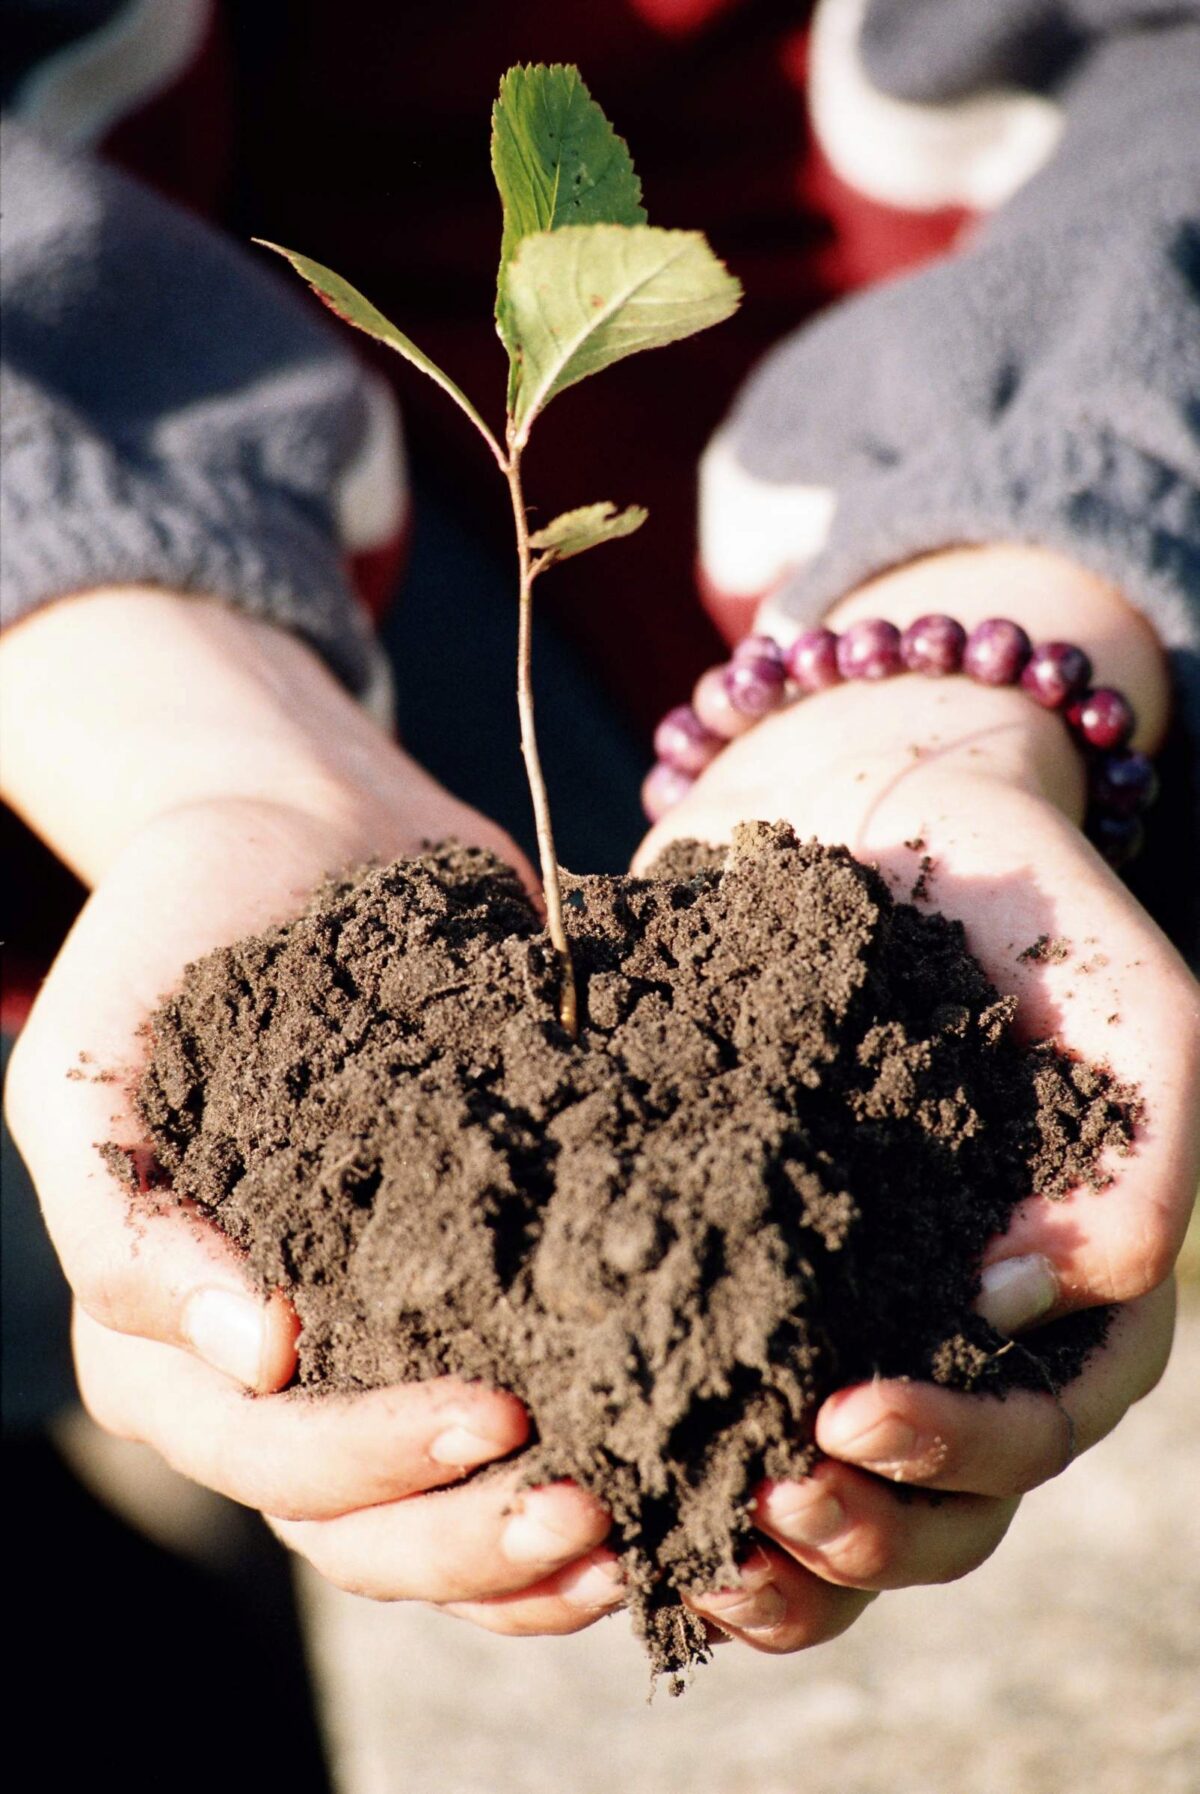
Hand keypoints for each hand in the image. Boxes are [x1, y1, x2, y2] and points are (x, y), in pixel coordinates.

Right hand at [2, 591, 620, 1636]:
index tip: (499, 1417)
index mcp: (166, 1337)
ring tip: (646, 1519)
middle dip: (472, 1535)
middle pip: (360, 1522)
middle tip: (595, 1507)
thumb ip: (126, 1223)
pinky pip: (520, 1418)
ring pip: (440, 1508)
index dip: (373, 1465)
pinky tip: (679, 1463)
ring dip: (534, 1545)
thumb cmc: (171, 945)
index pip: (261, 1453)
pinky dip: (586, 1461)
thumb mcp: (90, 1073)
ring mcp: (375, 1338)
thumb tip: (255, 1356)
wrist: (294, 835)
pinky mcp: (472, 1286)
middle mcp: (270, 1370)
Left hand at [635, 547, 1199, 1652]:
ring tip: (688, 1546)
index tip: (845, 1412)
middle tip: (755, 1506)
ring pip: (837, 1491)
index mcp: (1069, 1282)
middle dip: (856, 1534)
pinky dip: (685, 1467)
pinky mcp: (746, 1268)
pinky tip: (616, 1477)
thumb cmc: (1020, 894)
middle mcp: (962, 1320)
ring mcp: (855, 1304)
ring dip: (773, 1550)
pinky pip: (727, 1404)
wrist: (876, 800)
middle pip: (940, 1504)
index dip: (957, 1452)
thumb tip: (1022, 1306)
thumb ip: (1138, 1160)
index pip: (1040, 1422)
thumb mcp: (1127, 997)